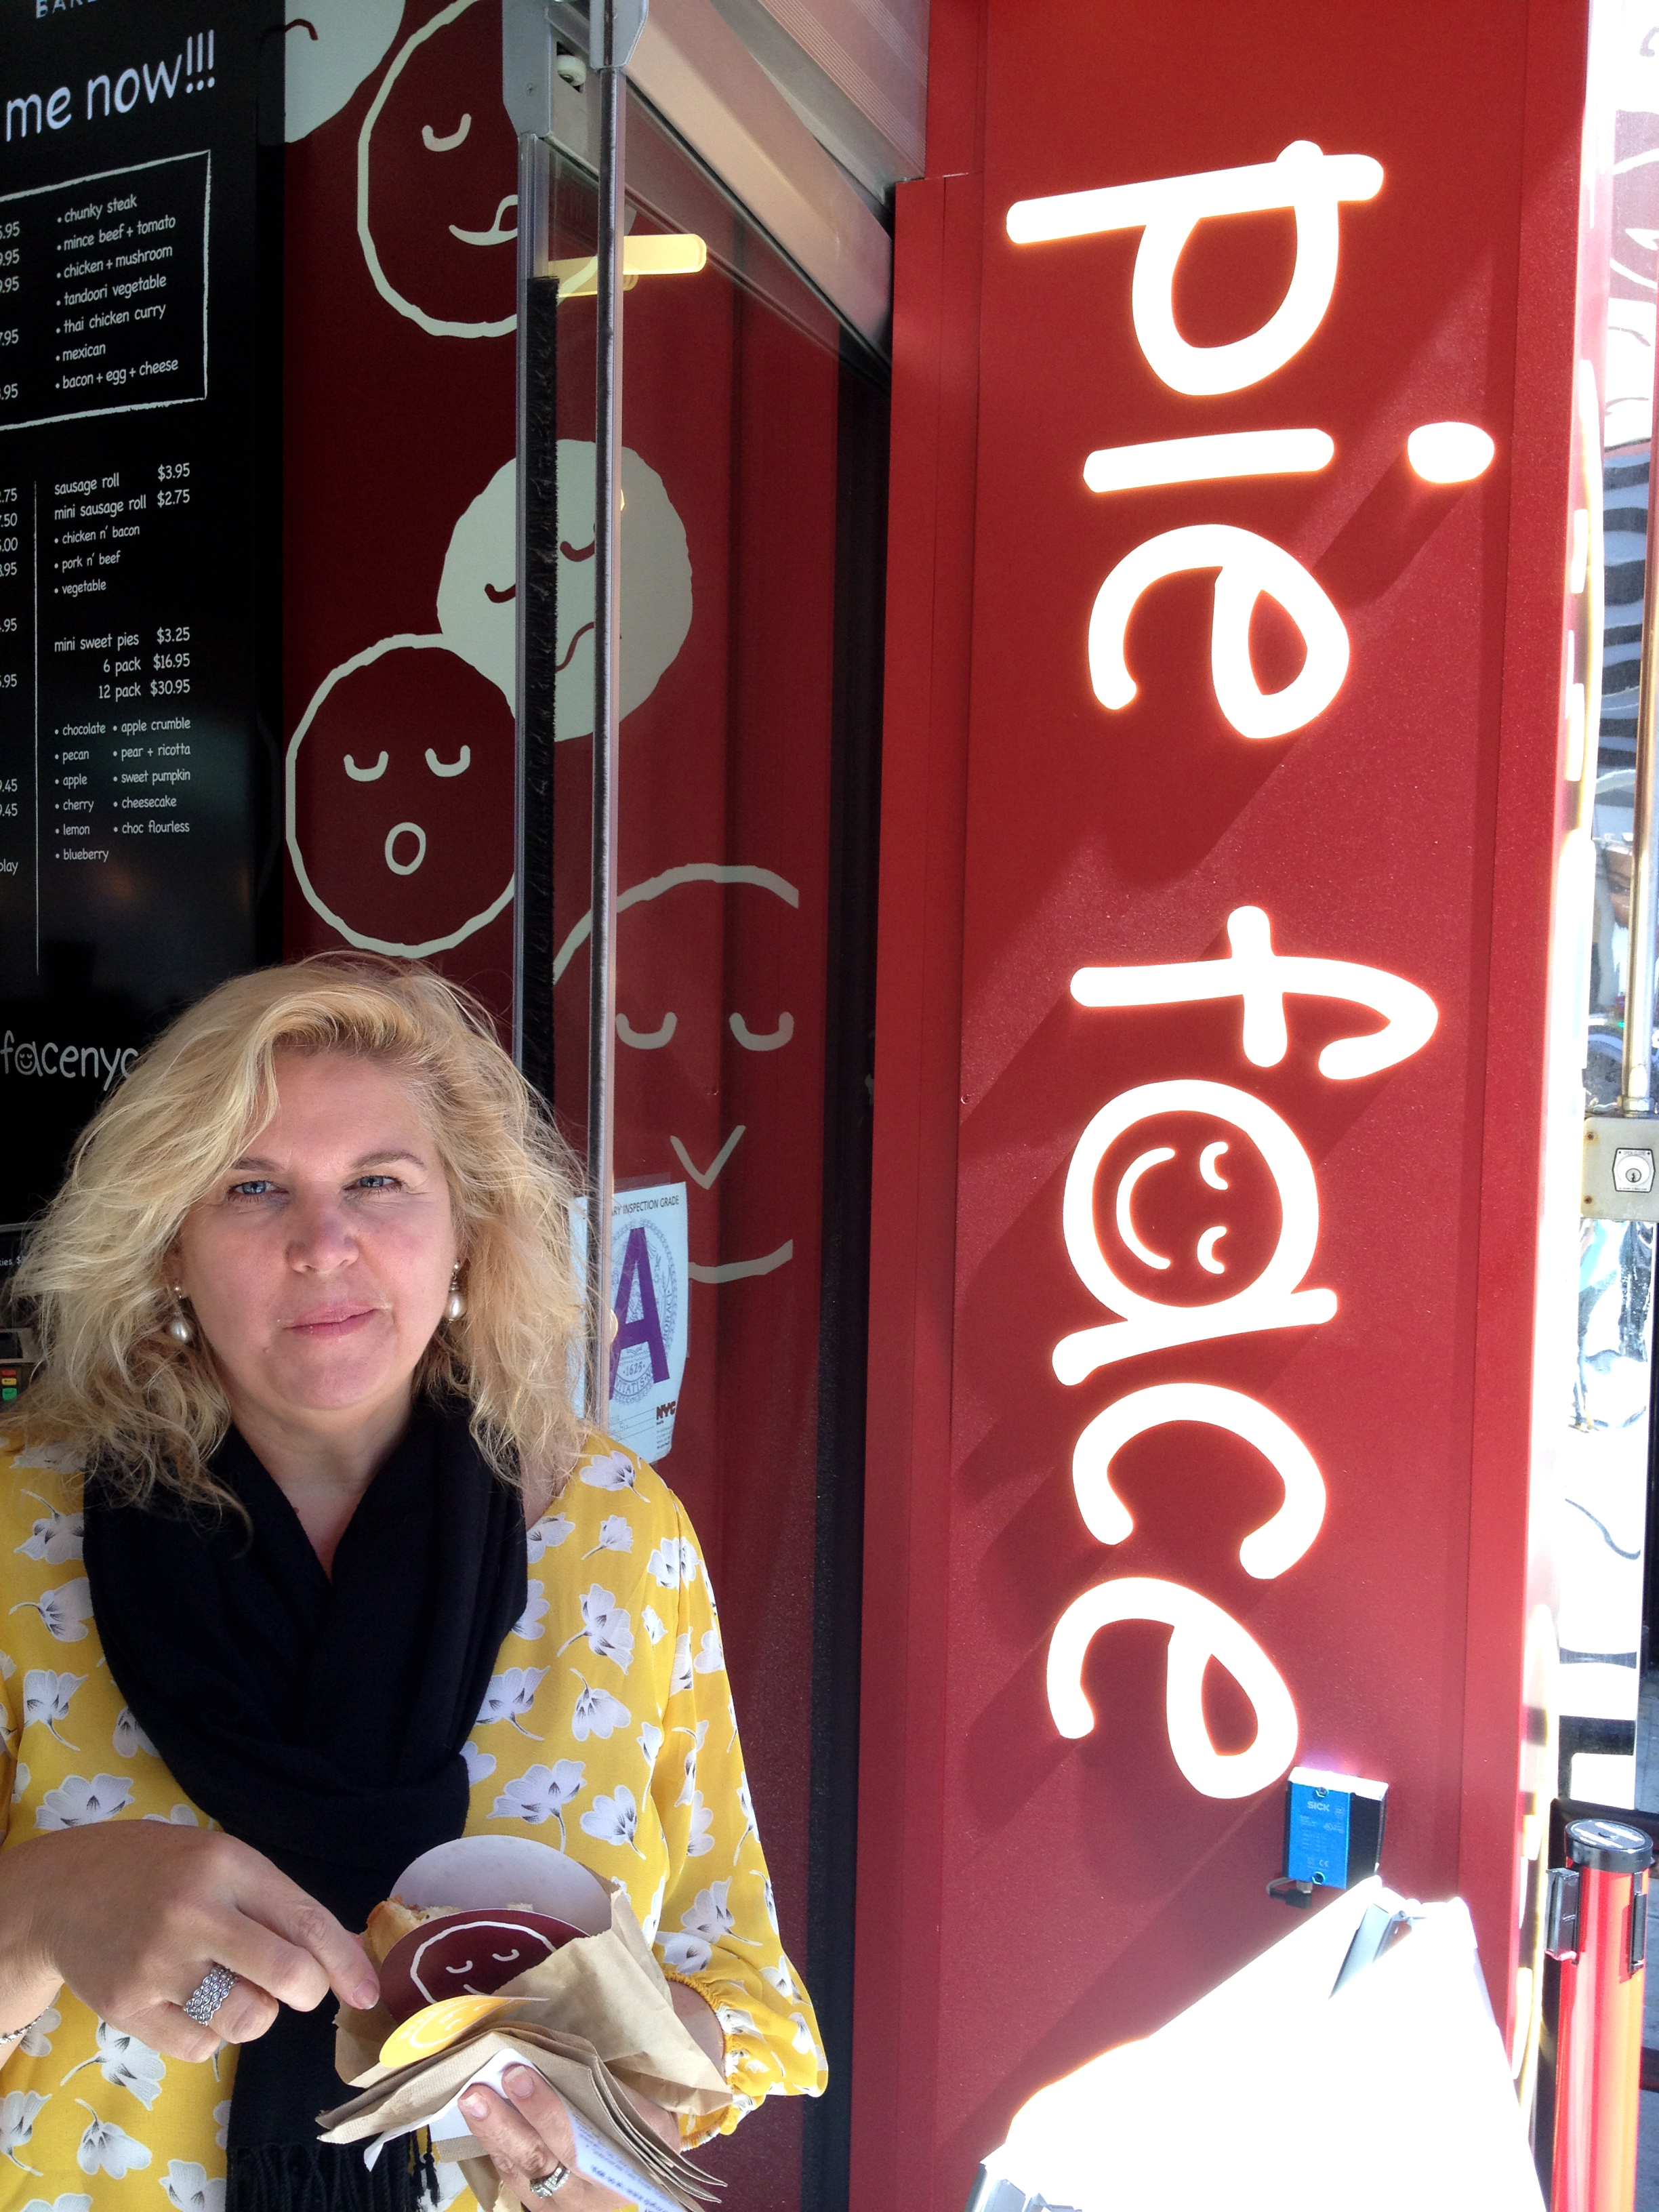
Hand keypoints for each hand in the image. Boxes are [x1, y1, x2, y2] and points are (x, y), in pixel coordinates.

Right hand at [0, 1821, 377, 2060]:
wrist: (64, 1890)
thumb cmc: (160, 1872)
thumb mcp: (222, 1864)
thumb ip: (280, 1906)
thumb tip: (347, 1952)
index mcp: (227, 1866)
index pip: (306, 1920)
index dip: (346, 1964)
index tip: (370, 1994)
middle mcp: (195, 1913)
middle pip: (287, 1974)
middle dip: (308, 1991)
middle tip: (296, 1987)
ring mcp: (159, 1965)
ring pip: (247, 2019)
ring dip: (255, 2013)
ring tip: (229, 1986)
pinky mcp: (128, 2008)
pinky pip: (200, 2048)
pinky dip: (210, 2035)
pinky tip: (190, 2002)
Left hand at [461, 2064, 678, 2210]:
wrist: (638, 2180)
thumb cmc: (643, 2138)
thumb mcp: (647, 2117)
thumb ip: (612, 2091)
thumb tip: (560, 2051)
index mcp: (614, 2172)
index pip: (574, 2143)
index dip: (545, 2110)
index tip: (520, 2074)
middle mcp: (580, 2197)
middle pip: (537, 2160)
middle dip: (505, 2123)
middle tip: (479, 2090)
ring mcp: (554, 2206)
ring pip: (518, 2171)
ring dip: (490, 2134)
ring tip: (470, 2100)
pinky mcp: (536, 2205)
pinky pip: (510, 2176)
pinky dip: (493, 2145)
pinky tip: (479, 2118)